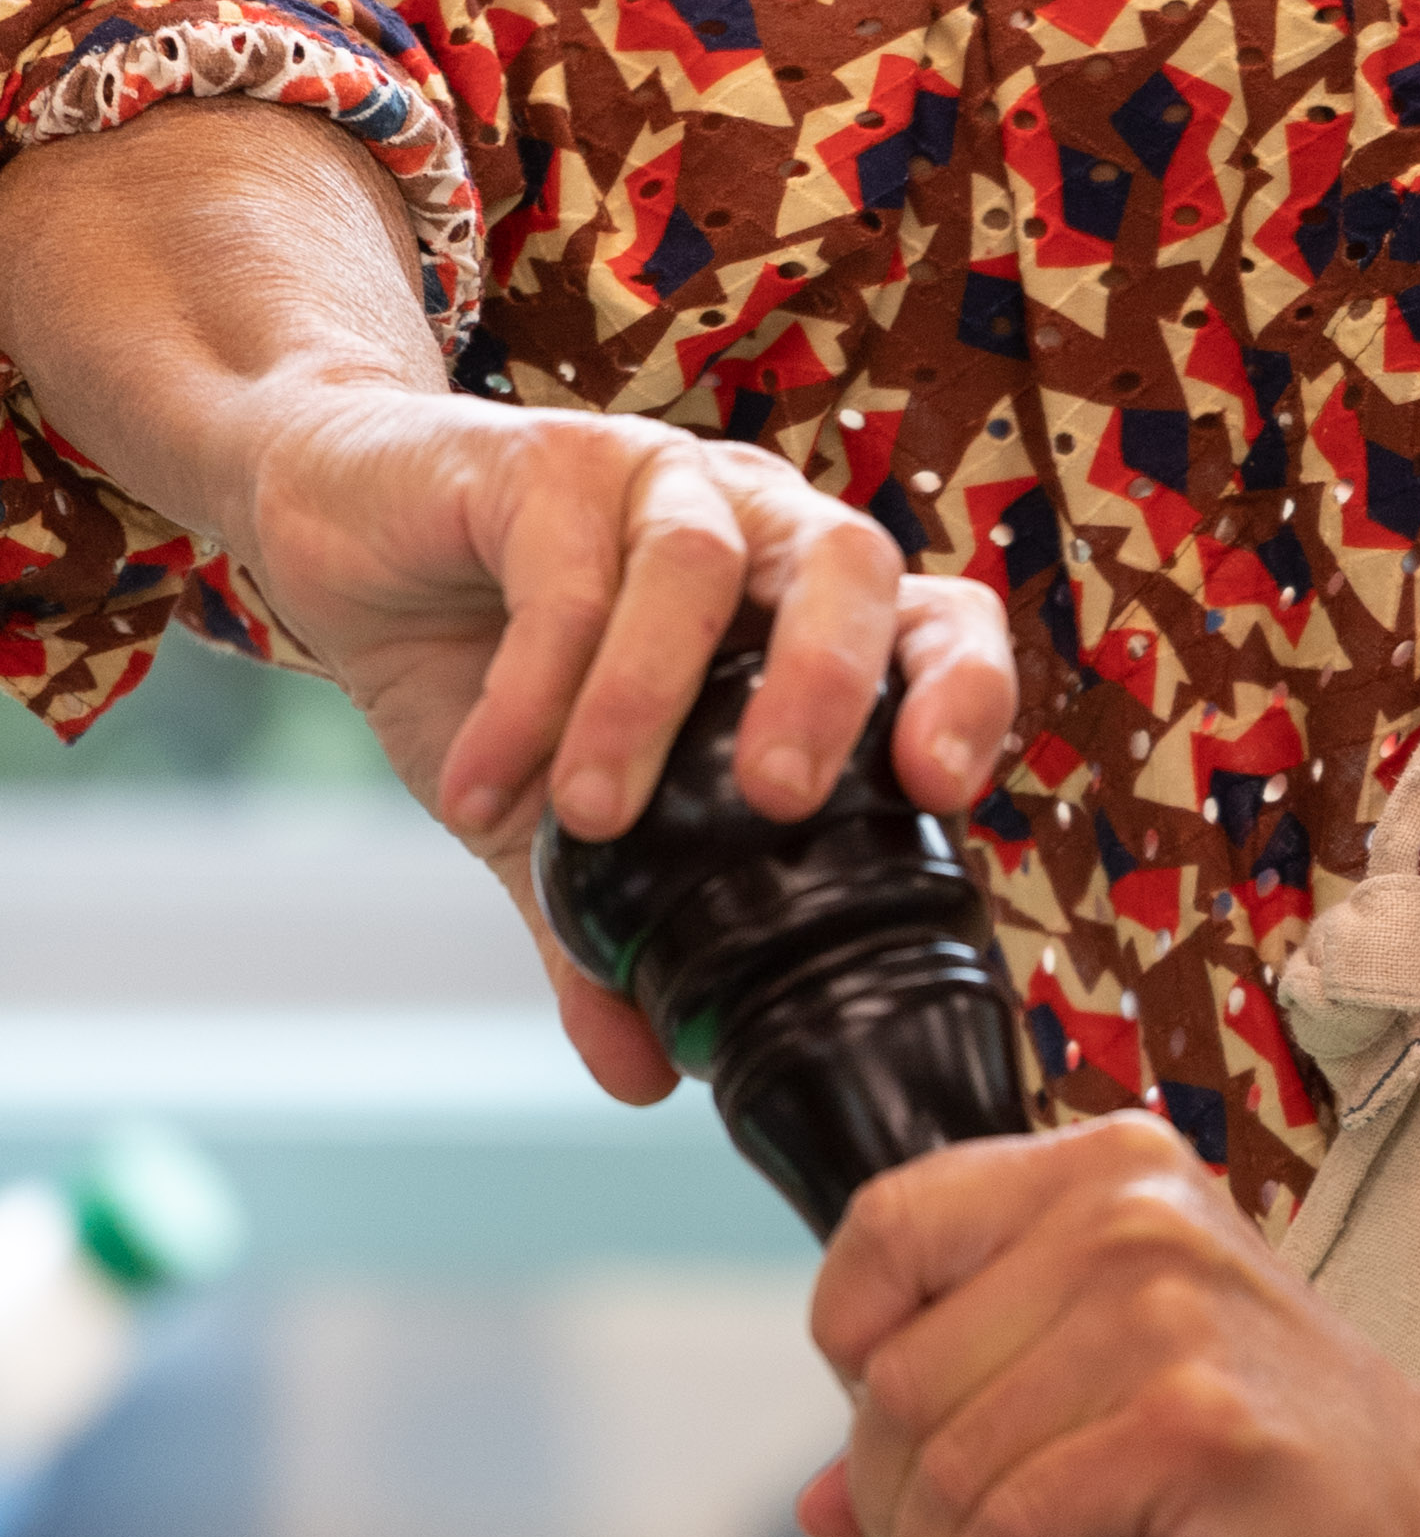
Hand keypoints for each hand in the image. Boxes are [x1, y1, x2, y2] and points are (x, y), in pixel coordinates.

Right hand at [254, 375, 1014, 1098]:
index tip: (941, 793)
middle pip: (852, 566)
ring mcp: (656, 479)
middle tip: (775, 801)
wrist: (341, 533)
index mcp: (805, 601)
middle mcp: (756, 523)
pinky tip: (483, 791)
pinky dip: (525, 693)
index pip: (939, 622)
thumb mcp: (552, 818)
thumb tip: (642, 1077)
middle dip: (827, 686)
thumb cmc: (485, 656)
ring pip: (698, 568)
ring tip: (589, 821)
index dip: (962, 693)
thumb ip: (603, 932)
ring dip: (646, 703)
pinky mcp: (540, 458)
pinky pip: (560, 576)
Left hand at [801, 1114, 1419, 1536]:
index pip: (886, 1228)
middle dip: (897, 1498)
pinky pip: (1012, 1535)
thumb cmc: (1283, 1439)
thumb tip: (822, 1505)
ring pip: (946, 1464)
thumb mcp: (1127, 1369)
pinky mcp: (1189, 1427)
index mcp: (1110, 1168)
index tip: (892, 1427)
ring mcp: (1164, 1316)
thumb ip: (974, 1398)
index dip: (852, 1344)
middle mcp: (1131, 1218)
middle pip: (901, 1373)